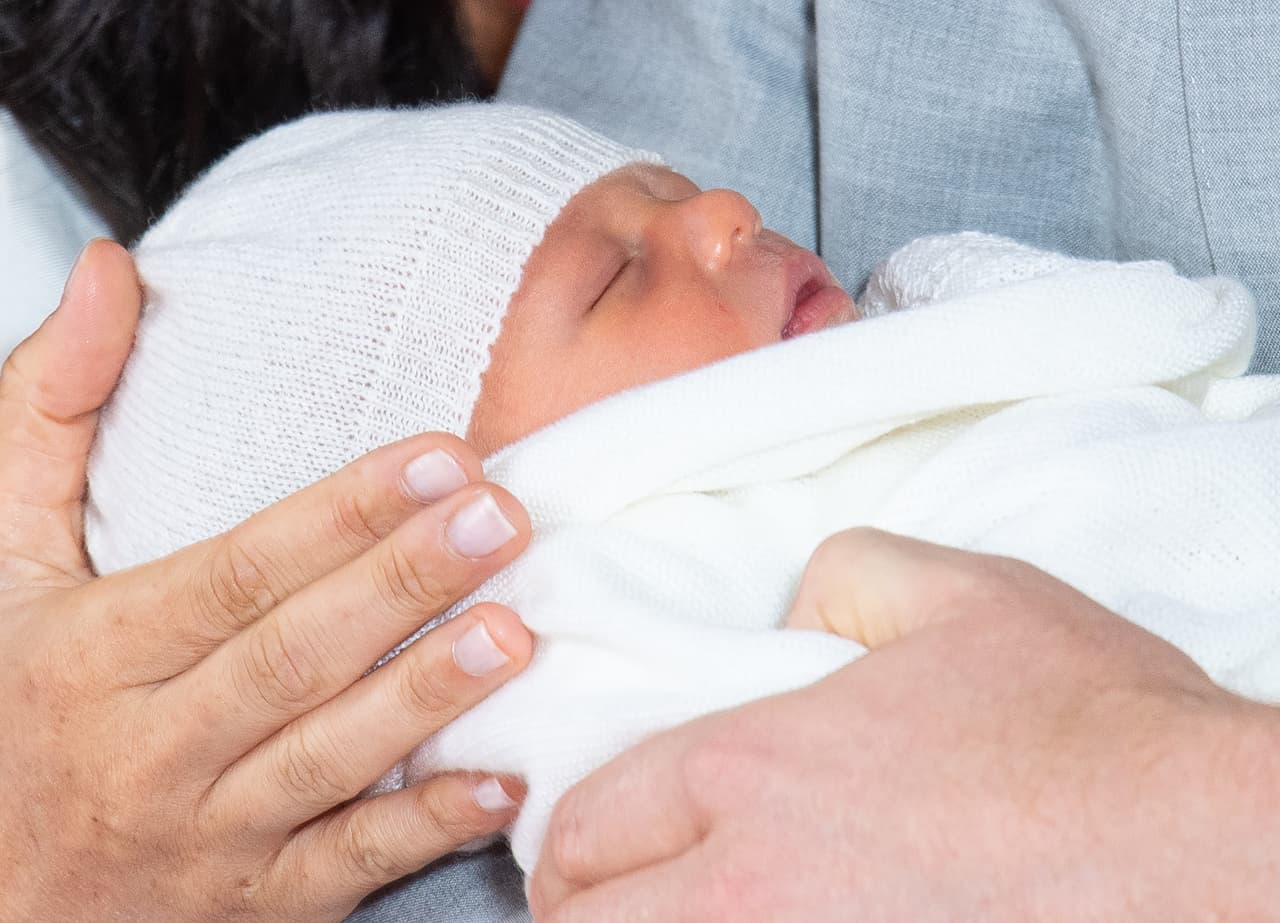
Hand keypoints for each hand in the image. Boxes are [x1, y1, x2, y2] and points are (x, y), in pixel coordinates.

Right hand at [0, 241, 535, 920]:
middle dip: (402, 585)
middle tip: (500, 518)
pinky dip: (421, 828)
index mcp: (97, 649)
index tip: (436, 457)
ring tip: (514, 631)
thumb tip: (106, 275)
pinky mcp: (255, 901)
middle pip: (292, 655)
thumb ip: (49, 415)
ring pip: (326, 760)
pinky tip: (497, 784)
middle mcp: (152, 745)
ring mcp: (207, 831)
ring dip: (424, 699)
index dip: (339, 515)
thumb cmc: (8, 704)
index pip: (235, 571)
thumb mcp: (3, 560)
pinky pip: (343, 867)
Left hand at [529, 528, 1279, 920]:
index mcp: (757, 770)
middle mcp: (752, 891)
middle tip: (609, 901)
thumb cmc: (1092, 727)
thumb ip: (844, 576)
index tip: (581, 846)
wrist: (1206, 851)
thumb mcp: (962, 596)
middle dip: (580, 910)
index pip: (590, 820)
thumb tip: (795, 607)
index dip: (570, 836)